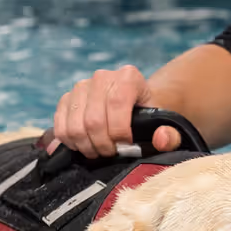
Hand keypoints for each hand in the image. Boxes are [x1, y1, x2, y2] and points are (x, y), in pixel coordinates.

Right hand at [52, 65, 181, 157]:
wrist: (135, 106)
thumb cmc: (150, 117)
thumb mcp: (166, 124)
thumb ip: (170, 135)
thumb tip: (161, 139)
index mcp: (128, 77)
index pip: (117, 104)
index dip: (119, 133)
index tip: (126, 146)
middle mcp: (102, 77)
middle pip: (93, 120)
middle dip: (102, 145)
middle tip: (112, 154)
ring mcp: (81, 86)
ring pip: (74, 126)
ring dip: (86, 147)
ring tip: (100, 151)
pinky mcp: (66, 99)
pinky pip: (60, 126)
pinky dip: (70, 143)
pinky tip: (85, 145)